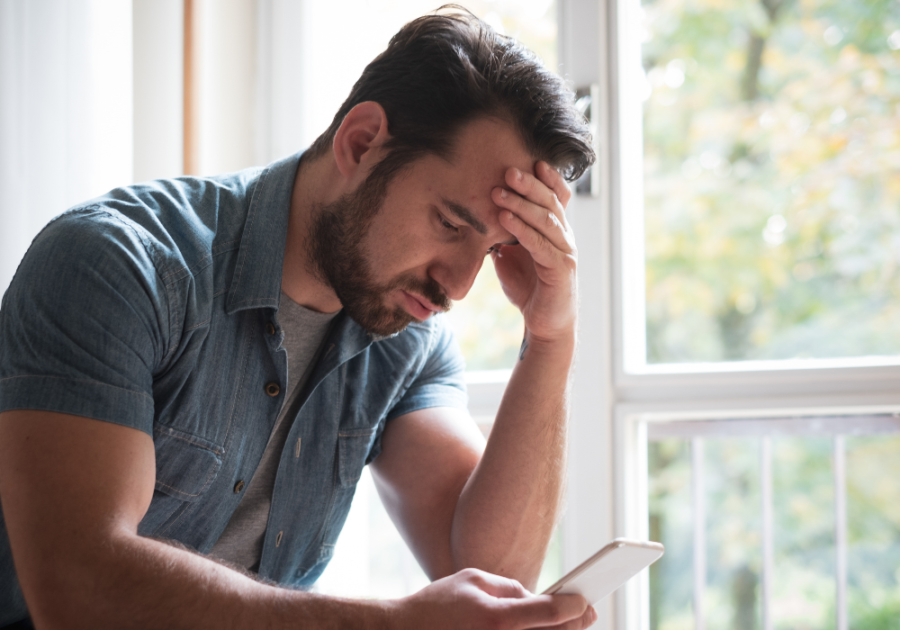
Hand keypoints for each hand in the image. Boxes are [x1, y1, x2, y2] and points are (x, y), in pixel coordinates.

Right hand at [389, 568, 595, 629]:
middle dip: (575, 624)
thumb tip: (536, 598)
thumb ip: (510, 588)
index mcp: (497, 618)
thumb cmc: (437, 604)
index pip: (551, 612)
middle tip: (587, 613)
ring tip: (568, 625)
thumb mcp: (473, 580)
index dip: (574, 605)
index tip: (584, 600)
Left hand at [491, 162, 576, 344]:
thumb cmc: (530, 289)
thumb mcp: (512, 256)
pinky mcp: (560, 269)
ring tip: (499, 192)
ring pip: (546, 220)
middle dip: (529, 184)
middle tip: (508, 169)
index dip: (547, 178)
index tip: (530, 159)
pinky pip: (540, 244)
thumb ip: (504, 236)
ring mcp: (565, 252)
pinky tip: (505, 219)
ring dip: (521, 204)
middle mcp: (565, 237)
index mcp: (556, 230)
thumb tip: (482, 218)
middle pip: (551, 202)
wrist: (546, 324)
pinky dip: (522, 229)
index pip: (557, 197)